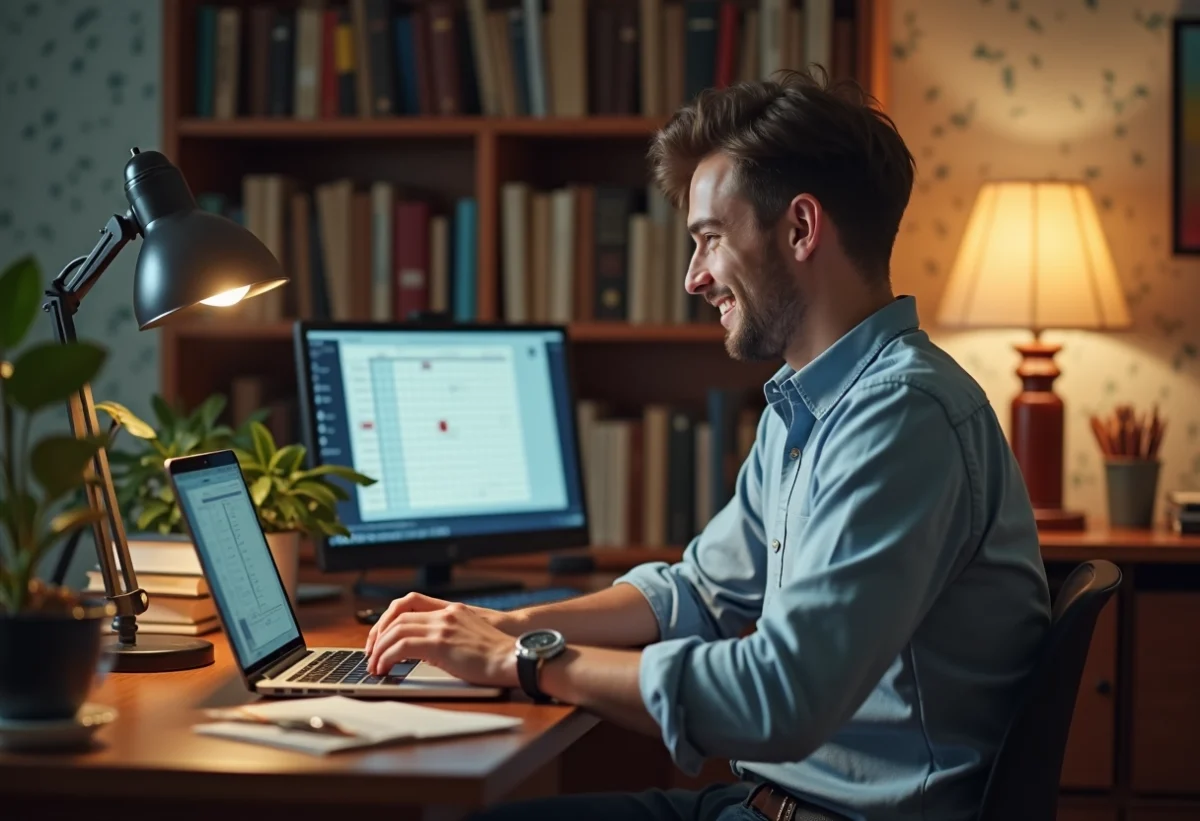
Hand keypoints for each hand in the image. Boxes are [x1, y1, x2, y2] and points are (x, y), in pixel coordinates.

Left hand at [365, 592, 508, 657]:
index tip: (380, 637)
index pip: (409, 603)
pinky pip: (402, 646)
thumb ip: (447, 639)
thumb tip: (425, 653)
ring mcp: (443, 626)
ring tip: (375, 666)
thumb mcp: (469, 639)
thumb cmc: (497, 656)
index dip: (388, 619)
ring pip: (396, 630)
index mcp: (452, 610)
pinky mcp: (440, 643)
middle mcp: (445, 614)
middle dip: (378, 635)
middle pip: (397, 615)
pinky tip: (385, 668)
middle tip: (371, 654)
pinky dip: (387, 656)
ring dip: (379, 648)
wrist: (514, 659)